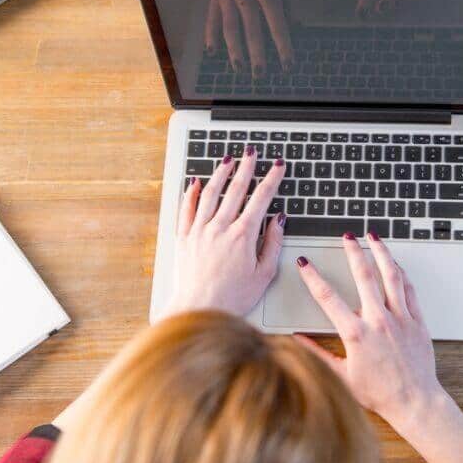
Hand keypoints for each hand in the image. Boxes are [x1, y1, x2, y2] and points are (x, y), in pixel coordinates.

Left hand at [164, 147, 285, 318]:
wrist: (199, 309)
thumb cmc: (233, 297)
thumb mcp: (264, 273)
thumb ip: (272, 243)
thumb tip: (279, 220)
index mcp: (243, 235)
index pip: (261, 198)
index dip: (272, 179)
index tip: (278, 166)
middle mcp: (220, 228)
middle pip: (236, 189)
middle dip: (247, 168)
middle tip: (252, 153)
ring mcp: (199, 231)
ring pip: (210, 193)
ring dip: (220, 174)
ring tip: (227, 160)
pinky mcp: (183, 238)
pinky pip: (186, 208)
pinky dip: (191, 193)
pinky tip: (195, 182)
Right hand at [204, 0, 293, 76]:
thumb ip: (289, 6)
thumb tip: (297, 29)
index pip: (277, 25)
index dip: (283, 47)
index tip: (288, 65)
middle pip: (252, 30)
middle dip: (256, 54)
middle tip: (260, 74)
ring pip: (231, 27)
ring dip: (235, 50)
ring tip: (239, 69)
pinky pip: (211, 19)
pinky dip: (210, 36)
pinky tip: (212, 52)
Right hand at [294, 233, 462, 462]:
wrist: (415, 402)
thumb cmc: (380, 394)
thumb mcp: (342, 376)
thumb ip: (318, 354)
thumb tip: (298, 340)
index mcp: (356, 333)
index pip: (328, 297)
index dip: (313, 277)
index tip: (306, 263)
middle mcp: (378, 321)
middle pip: (364, 275)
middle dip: (353, 251)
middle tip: (347, 236)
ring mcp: (400, 318)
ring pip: (391, 275)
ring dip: (381, 252)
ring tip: (374, 237)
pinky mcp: (417, 321)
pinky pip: (409, 290)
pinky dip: (401, 273)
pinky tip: (395, 264)